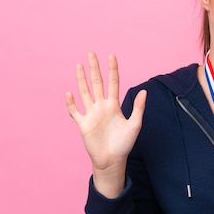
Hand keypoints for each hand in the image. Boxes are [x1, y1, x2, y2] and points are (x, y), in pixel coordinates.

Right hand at [66, 52, 145, 196]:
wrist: (112, 160)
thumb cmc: (125, 144)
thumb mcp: (135, 125)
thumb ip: (138, 108)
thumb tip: (144, 91)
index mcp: (114, 105)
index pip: (113, 83)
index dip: (112, 70)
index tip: (111, 56)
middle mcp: (101, 107)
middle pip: (97, 83)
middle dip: (94, 69)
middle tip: (91, 53)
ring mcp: (91, 114)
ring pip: (85, 93)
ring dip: (81, 80)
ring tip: (78, 65)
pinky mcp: (83, 124)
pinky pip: (75, 112)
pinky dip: (71, 103)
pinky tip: (69, 93)